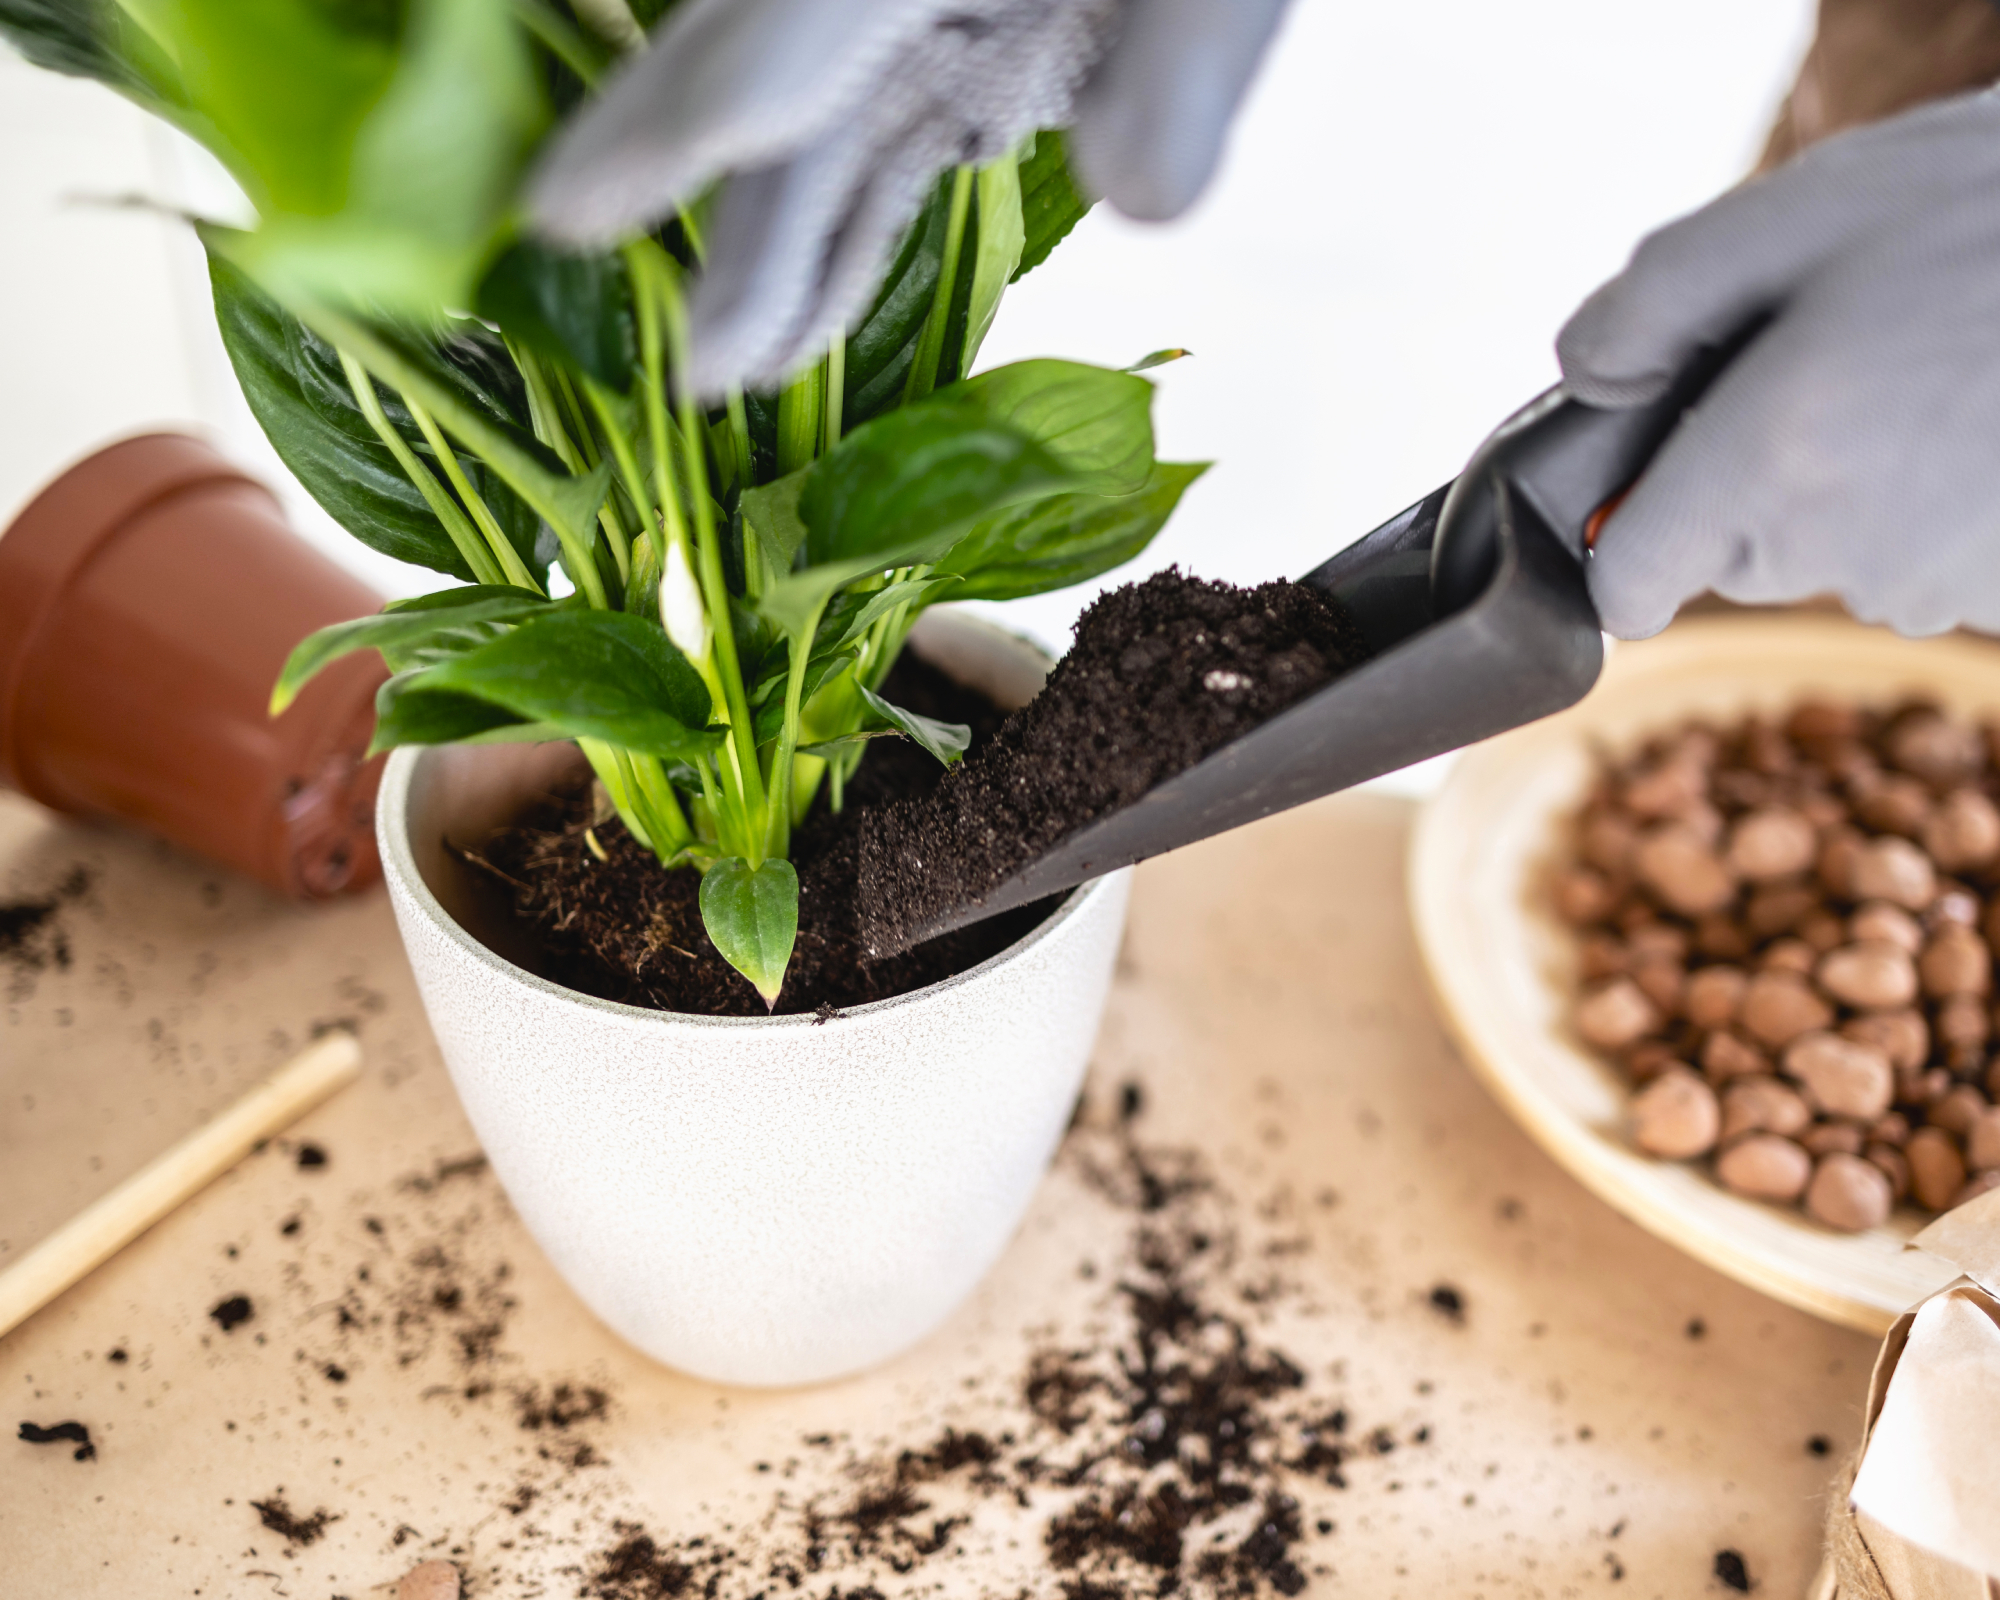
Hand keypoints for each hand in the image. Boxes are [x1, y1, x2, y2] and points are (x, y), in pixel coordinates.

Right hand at [529, 0, 1289, 394]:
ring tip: (718, 371)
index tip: (583, 195)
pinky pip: (884, 158)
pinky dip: (844, 242)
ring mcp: (927, 19)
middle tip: (561, 237)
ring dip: (769, 255)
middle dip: (671, 162)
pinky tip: (801, 329)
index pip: (792, 30)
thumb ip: (1190, 66)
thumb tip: (1140, 192)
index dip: (695, 112)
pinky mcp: (974, 58)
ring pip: (818, 137)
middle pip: (761, 64)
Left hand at [1557, 87, 1999, 639]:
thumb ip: (1652, 306)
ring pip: (1839, 556)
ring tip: (1929, 374)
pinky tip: (1976, 418)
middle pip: (1737, 555)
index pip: (1630, 587)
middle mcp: (1844, 545)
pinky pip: (1926, 559)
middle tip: (1835, 365)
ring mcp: (1934, 580)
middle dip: (1756, 478)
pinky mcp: (1997, 593)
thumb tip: (1581, 383)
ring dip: (1859, 483)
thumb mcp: (1797, 215)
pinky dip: (1937, 502)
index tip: (1652, 494)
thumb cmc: (1987, 216)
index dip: (1627, 545)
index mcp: (1769, 459)